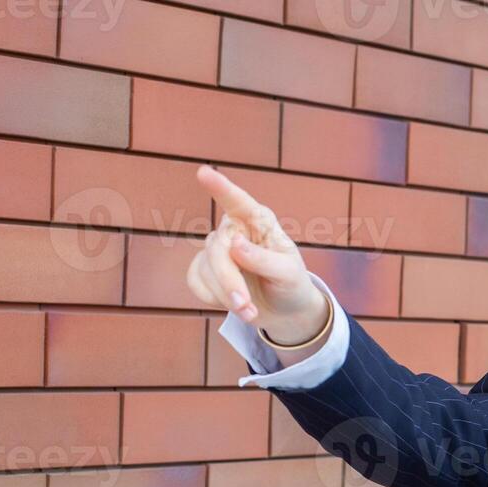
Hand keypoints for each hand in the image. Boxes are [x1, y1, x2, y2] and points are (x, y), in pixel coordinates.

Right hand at [187, 164, 326, 341]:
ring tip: (250, 311)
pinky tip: (234, 303)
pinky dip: (213, 299)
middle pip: (217, 250)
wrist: (284, 312)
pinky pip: (195, 281)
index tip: (203, 173)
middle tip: (246, 307)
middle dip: (229, 282)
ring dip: (227, 296)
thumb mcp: (288, 274)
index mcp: (259, 222)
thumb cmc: (291, 285)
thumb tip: (235, 244)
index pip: (238, 202)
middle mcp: (235, 230)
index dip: (221, 187)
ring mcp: (217, 249)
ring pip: (206, 269)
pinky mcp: (204, 269)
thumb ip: (264, 259)